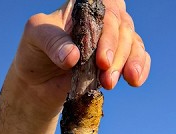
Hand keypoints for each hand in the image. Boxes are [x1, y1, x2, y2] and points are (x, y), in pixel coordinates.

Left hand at [12, 0, 149, 111]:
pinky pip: (140, 58)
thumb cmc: (35, 52)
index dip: (109, 30)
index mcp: (83, 7)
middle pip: (122, 26)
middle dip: (117, 52)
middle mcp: (102, 20)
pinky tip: (134, 81)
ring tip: (110, 83)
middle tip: (106, 76)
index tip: (102, 58)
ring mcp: (112, 40)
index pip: (106, 7)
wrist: (38, 84)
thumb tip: (73, 56)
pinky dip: (141, 68)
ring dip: (128, 63)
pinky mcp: (119, 60)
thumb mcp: (34, 38)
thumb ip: (52, 42)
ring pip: (133, 42)